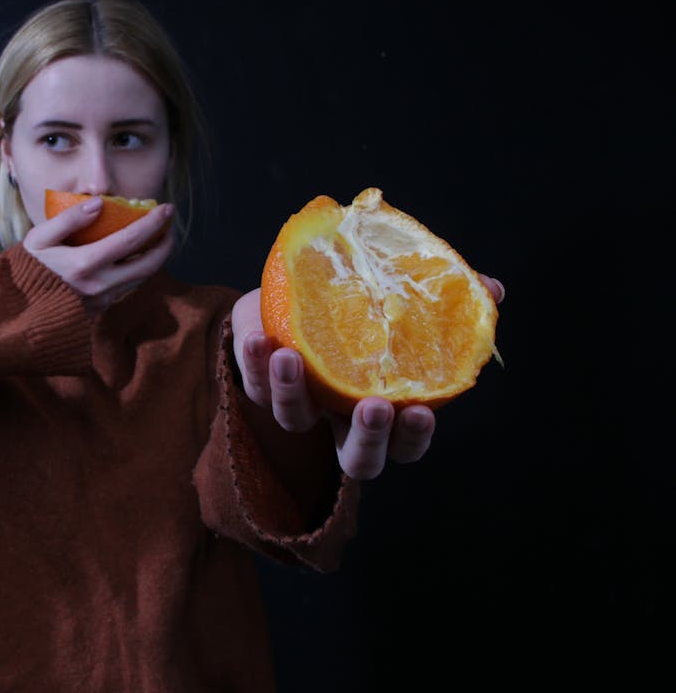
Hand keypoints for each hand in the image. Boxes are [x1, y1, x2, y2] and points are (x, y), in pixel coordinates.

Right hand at [23, 197, 174, 315]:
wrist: (15, 312)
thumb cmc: (25, 270)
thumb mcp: (38, 239)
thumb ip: (68, 219)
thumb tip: (99, 203)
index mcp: (83, 265)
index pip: (130, 240)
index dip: (153, 223)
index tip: (167, 208)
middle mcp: (98, 286)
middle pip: (147, 265)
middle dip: (164, 243)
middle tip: (169, 225)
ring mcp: (101, 301)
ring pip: (141, 279)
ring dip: (155, 259)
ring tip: (158, 239)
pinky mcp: (100, 310)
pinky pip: (128, 288)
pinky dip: (139, 271)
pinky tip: (137, 258)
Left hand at [231, 274, 504, 478]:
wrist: (290, 285)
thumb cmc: (358, 300)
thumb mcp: (400, 294)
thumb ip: (447, 295)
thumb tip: (492, 288)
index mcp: (380, 405)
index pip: (404, 445)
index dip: (413, 438)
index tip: (422, 411)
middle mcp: (340, 416)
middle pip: (356, 460)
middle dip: (367, 439)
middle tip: (371, 407)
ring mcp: (299, 402)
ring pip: (294, 422)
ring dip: (293, 394)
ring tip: (291, 358)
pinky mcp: (258, 382)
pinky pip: (252, 386)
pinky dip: (253, 364)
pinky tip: (259, 340)